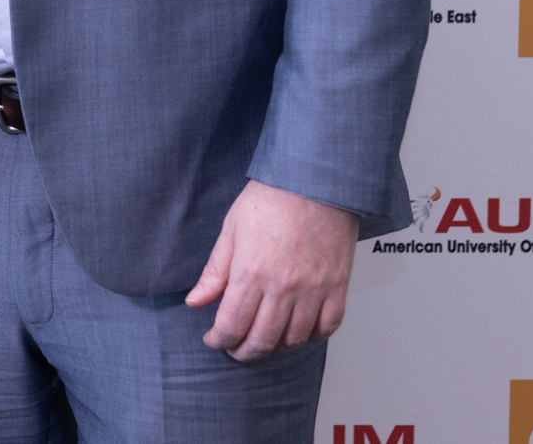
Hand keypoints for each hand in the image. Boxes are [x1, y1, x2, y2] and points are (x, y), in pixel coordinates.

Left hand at [185, 179, 358, 360]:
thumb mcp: (231, 230)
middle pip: (262, 340)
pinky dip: (310, 337)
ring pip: (293, 340)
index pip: (232, 324)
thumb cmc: (273, 198)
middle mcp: (284, 287)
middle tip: (235, 348)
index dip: (219, 339)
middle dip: (243, 351)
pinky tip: (296, 332)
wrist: (316, 181)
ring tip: (262, 341)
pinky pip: (327, 328)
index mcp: (251, 272)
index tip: (214, 339)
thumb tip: (195, 301)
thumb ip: (215, 271)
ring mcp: (314, 290)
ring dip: (275, 348)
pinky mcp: (338, 287)